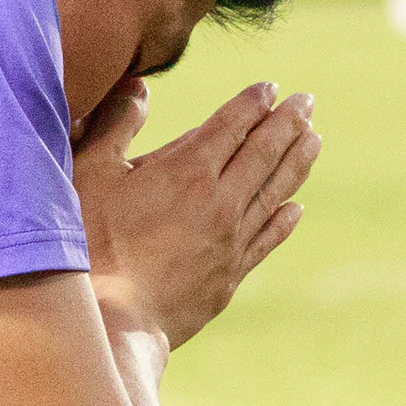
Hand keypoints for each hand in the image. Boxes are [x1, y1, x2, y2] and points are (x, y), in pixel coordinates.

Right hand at [74, 75, 318, 349]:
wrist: (113, 319)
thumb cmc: (90, 244)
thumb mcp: (91, 172)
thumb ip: (116, 124)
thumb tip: (140, 85)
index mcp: (188, 169)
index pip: (231, 126)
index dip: (252, 103)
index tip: (271, 88)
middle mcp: (220, 201)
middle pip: (263, 153)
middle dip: (287, 123)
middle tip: (307, 102)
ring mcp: (230, 240)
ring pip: (274, 192)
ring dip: (297, 163)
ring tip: (315, 141)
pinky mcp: (229, 276)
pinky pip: (267, 240)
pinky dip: (284, 221)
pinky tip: (295, 209)